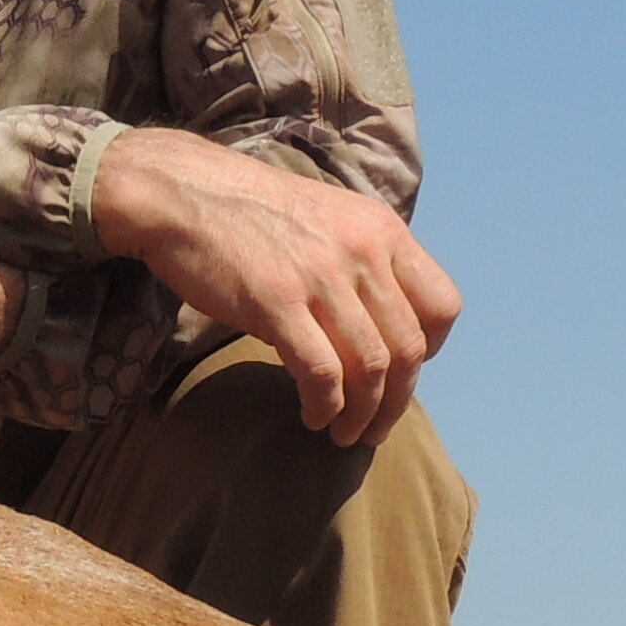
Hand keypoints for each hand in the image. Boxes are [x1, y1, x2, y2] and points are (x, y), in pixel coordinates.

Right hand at [90, 127, 461, 444]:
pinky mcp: (277, 302)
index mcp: (382, 230)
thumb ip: (362, 260)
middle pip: (409, 348)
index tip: (403, 373)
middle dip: (397, 401)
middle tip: (376, 428)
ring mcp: (321, 277)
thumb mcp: (329, 217)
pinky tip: (314, 417)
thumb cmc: (250, 211)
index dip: (431, 350)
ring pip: (370, 367)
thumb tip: (380, 322)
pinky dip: (325, 406)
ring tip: (344, 433)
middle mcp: (362, 251)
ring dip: (363, 414)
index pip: (442, 305)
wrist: (183, 192)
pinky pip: (322, 372)